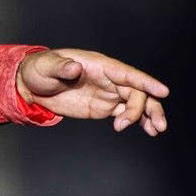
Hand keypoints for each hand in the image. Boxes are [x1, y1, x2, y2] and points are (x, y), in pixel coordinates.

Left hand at [16, 49, 169, 136]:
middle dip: (147, 107)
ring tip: (154, 130)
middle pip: (137, 91)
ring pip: (137, 102)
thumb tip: (74, 67)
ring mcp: (108, 92)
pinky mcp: (104, 106)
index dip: (146, 81)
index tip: (162, 91)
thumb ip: (61, 66)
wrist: (32, 86)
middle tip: (151, 126)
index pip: (127, 73)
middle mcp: (108, 78)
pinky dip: (139, 121)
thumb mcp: (47, 66)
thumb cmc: (40, 69)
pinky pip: (127, 113)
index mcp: (99, 65)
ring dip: (148, 115)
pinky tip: (148, 130)